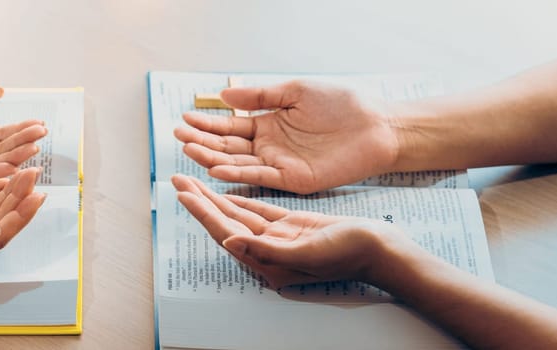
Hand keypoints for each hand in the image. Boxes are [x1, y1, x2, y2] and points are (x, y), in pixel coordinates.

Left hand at [171, 174, 415, 288]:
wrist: (379, 250)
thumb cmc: (349, 254)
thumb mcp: (307, 252)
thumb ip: (266, 250)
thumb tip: (229, 242)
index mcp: (266, 262)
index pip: (225, 232)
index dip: (202, 212)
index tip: (182, 193)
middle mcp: (266, 251)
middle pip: (224, 221)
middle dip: (200, 200)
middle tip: (177, 178)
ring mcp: (277, 238)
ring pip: (237, 214)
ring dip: (214, 196)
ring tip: (192, 178)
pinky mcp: (289, 226)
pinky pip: (257, 211)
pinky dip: (239, 199)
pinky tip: (223, 190)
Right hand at [174, 81, 399, 193]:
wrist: (377, 125)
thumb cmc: (342, 104)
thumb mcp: (296, 91)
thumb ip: (261, 95)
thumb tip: (225, 96)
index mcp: (268, 125)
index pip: (230, 127)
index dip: (208, 124)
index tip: (185, 119)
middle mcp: (269, 147)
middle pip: (229, 147)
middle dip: (203, 142)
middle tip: (178, 136)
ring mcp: (279, 165)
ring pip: (239, 163)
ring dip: (213, 158)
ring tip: (190, 150)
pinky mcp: (293, 180)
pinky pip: (260, 177)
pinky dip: (238, 174)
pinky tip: (217, 168)